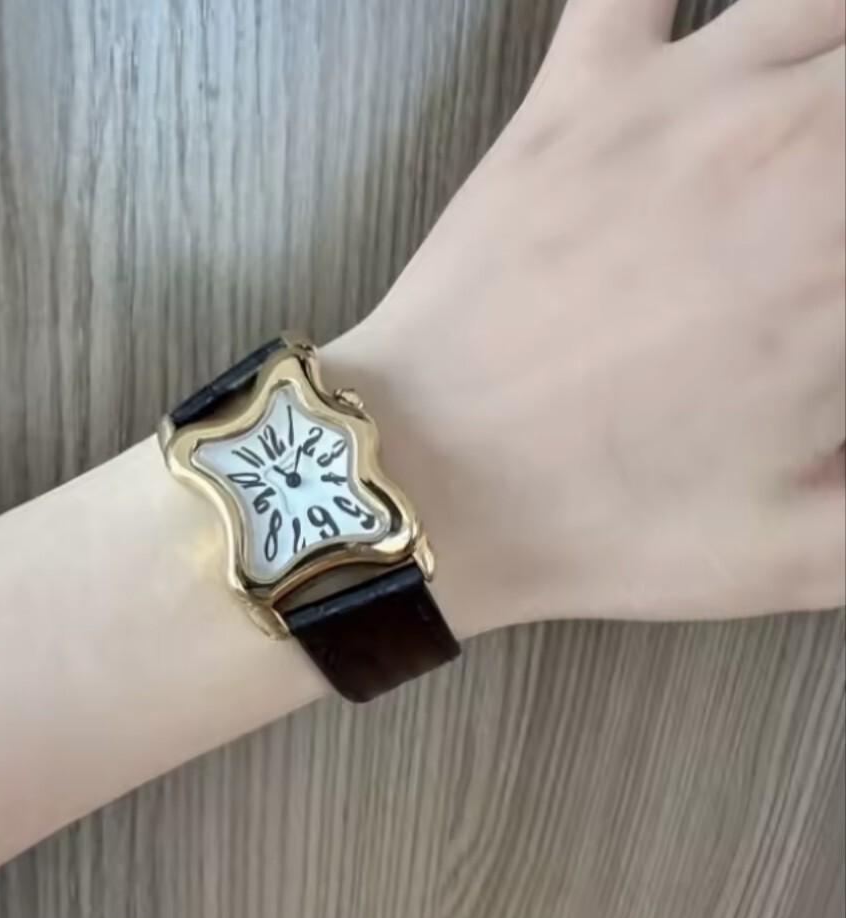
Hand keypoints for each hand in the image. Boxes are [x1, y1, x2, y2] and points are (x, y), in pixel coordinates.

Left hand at [328, 0, 844, 635]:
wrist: (426, 478)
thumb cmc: (601, 520)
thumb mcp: (799, 551)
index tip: (838, 302)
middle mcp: (785, 145)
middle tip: (820, 230)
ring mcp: (675, 101)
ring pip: (818, 4)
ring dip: (835, 52)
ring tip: (815, 117)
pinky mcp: (576, 96)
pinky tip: (693, 46)